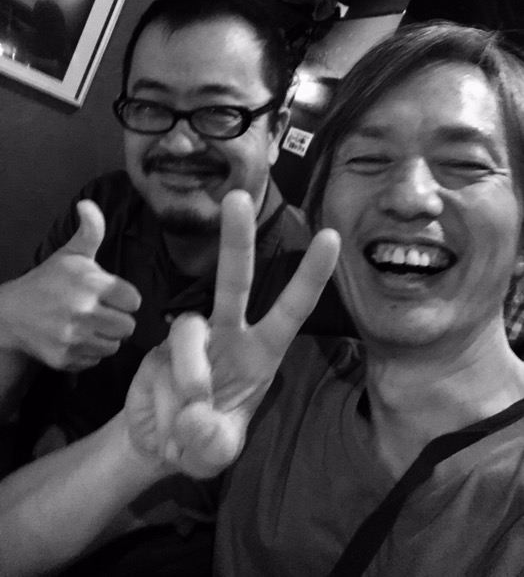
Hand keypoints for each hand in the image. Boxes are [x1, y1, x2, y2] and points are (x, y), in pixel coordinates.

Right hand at [0, 200, 140, 370]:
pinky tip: (78, 339)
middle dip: (118, 319)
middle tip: (103, 312)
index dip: (125, 298)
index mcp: (89, 284)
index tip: (113, 295)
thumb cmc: (49, 281)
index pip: (133, 300)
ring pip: (114, 345)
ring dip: (107, 336)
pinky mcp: (65, 360)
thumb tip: (87, 203)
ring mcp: (73, 339)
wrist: (11, 315)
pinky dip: (90, 352)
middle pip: (128, 326)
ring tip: (91, 325)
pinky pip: (96, 360)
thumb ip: (90, 231)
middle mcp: (82, 312)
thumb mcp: (71, 254)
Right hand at [125, 190, 339, 478]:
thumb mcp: (215, 454)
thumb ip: (213, 444)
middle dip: (237, 239)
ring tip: (190, 418)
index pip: (292, 310)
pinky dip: (169, 391)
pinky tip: (166, 417)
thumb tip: (198, 414)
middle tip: (237, 198)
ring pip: (191, 329)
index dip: (310, 275)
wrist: (155, 443)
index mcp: (262, 353)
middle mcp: (230, 334)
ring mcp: (194, 336)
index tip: (331, 237)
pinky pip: (166, 354)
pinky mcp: (161, 343)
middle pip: (235, 280)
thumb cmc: (202, 441)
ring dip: (191, 375)